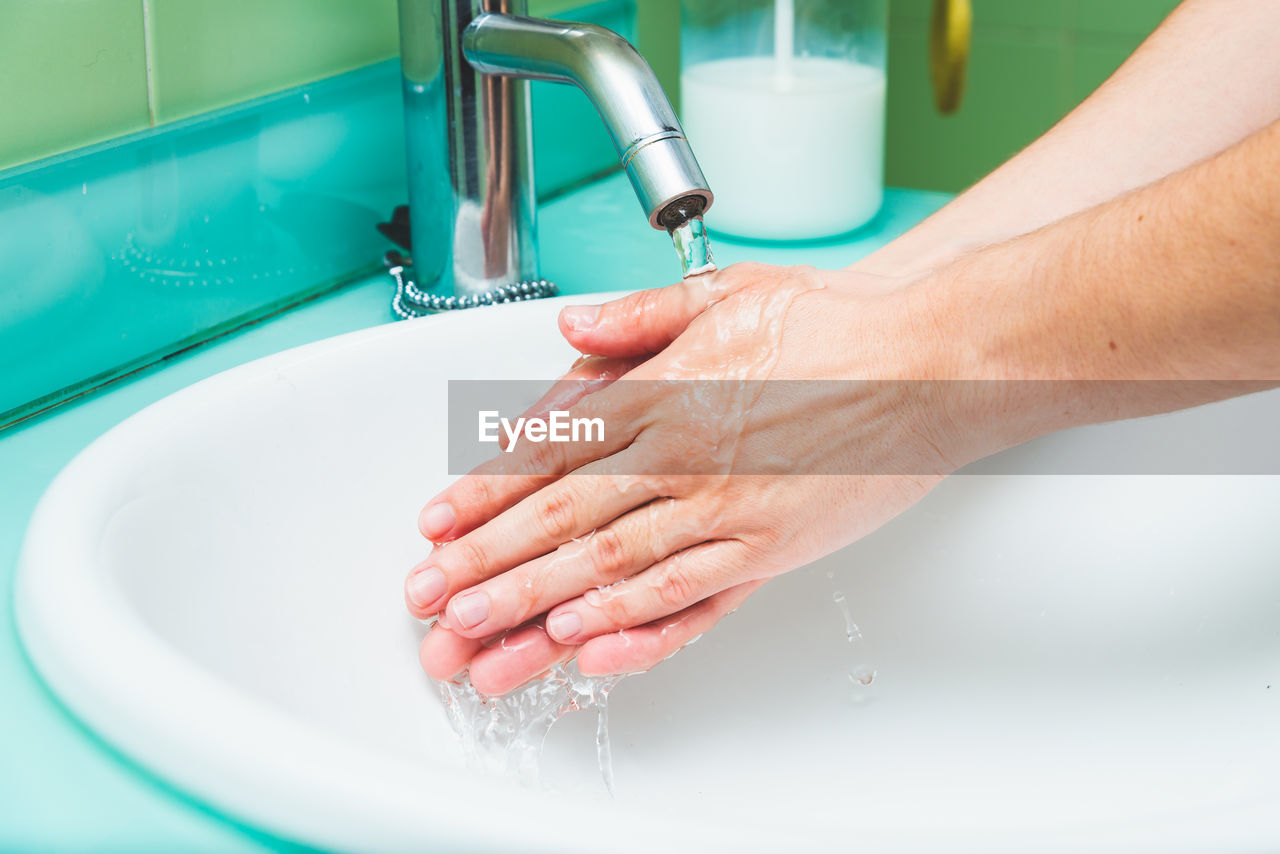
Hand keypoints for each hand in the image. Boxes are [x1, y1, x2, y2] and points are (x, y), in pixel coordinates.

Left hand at [408, 262, 980, 693]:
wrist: (931, 363)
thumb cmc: (834, 327)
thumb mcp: (728, 295)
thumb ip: (640, 319)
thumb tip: (571, 331)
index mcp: (664, 392)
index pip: (550, 448)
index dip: (484, 491)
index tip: (437, 523)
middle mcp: (684, 455)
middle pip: (562, 516)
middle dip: (487, 561)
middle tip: (432, 599)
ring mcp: (726, 509)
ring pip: (611, 565)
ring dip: (536, 603)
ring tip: (479, 635)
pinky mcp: (769, 550)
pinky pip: (688, 596)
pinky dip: (632, 625)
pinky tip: (585, 647)